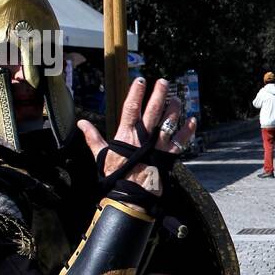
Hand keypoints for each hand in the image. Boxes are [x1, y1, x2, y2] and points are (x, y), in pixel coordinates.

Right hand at [77, 77, 196, 196]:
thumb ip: (92, 137)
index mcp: (127, 134)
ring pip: (169, 121)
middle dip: (160, 94)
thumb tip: (81, 123)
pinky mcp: (169, 155)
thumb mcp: (100, 155)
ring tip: (176, 98)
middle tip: (164, 82)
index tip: (141, 80)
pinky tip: (192, 120)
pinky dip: (188, 130)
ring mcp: (159, 145)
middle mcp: (145, 136)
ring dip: (174, 109)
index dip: (136, 92)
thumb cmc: (115, 175)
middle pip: (154, 110)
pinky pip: (182, 140)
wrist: (131, 194)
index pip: (131, 107)